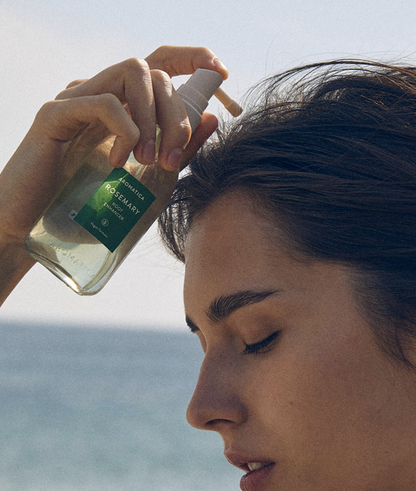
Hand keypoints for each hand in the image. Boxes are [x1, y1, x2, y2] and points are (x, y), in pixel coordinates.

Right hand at [0, 46, 227, 302]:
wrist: (28, 231)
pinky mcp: (54, 115)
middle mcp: (100, 94)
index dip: (193, 59)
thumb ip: (175, 149)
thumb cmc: (84, 211)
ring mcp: (76, 99)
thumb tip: (212, 119)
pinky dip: (123, 127)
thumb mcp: (143, 180)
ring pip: (131, 73)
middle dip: (178, 112)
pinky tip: (121, 160)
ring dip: (154, 116)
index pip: (161, 65)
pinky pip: (101, 102)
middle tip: (173, 158)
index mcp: (122, 107)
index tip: (222, 74)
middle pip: (154, 71)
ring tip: (149, 160)